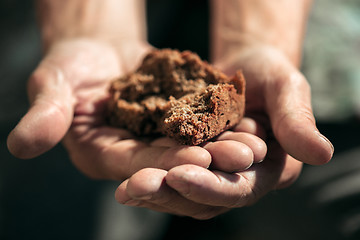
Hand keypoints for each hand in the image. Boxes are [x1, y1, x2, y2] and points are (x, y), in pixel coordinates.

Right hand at [6, 39, 265, 182]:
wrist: (98, 49)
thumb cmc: (70, 64)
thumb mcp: (53, 84)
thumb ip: (46, 114)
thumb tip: (22, 146)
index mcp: (102, 155)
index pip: (136, 164)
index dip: (166, 161)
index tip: (198, 155)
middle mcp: (134, 155)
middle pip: (172, 163)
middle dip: (207, 161)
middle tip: (243, 156)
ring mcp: (158, 141)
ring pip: (194, 149)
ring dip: (224, 147)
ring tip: (255, 143)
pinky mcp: (177, 124)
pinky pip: (204, 127)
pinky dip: (226, 126)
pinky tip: (251, 121)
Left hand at [114, 44, 333, 218]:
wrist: (240, 68)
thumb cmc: (267, 74)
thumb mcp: (286, 88)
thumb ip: (297, 120)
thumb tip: (322, 154)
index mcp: (268, 169)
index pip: (240, 189)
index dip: (211, 186)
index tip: (179, 175)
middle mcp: (238, 179)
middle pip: (206, 199)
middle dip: (172, 194)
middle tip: (138, 188)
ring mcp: (212, 174)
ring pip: (183, 193)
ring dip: (154, 193)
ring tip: (126, 190)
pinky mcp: (188, 162)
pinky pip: (168, 176)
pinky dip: (148, 178)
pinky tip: (124, 179)